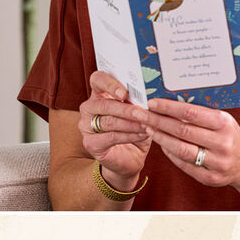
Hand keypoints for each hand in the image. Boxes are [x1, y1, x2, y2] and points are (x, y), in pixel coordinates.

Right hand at [77, 71, 150, 189]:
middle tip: (142, 112)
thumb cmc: (134, 131)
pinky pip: (111, 137)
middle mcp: (89, 108)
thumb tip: (152, 93)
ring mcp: (86, 126)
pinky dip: (129, 136)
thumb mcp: (138, 114)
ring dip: (131, 123)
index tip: (125, 93)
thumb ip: (139, 102)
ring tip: (147, 125)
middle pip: (104, 104)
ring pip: (109, 122)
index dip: (110, 84)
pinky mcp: (90, 143)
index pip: (98, 80)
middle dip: (125, 108)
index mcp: (99, 95)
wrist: (130, 160)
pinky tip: (142, 135)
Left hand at [135, 98, 239, 188]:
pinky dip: (170, 154)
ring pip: (181, 149)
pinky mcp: (210, 178)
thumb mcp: (222, 119)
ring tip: (148, 128)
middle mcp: (222, 143)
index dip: (169, 107)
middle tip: (142, 115)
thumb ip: (201, 112)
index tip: (152, 103)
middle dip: (159, 122)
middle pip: (183, 131)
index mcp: (224, 123)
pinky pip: (184, 164)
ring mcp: (217, 163)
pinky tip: (162, 144)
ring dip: (161, 138)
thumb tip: (169, 100)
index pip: (191, 113)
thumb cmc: (230, 134)